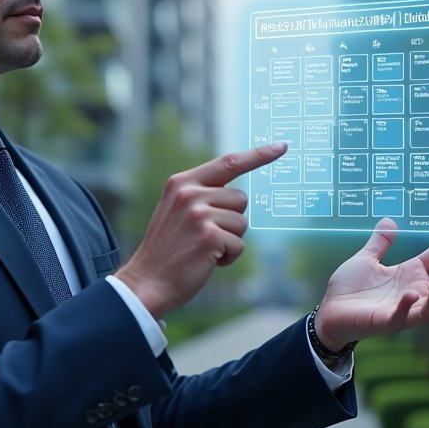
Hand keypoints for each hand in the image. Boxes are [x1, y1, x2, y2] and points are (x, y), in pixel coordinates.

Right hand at [115, 143, 286, 318]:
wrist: (147, 281)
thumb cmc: (167, 250)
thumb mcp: (176, 210)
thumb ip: (201, 195)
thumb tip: (236, 194)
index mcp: (182, 183)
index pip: (228, 162)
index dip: (258, 155)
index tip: (281, 146)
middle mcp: (190, 194)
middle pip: (240, 198)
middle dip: (231, 220)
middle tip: (204, 236)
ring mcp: (198, 214)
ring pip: (242, 223)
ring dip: (230, 240)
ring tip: (203, 249)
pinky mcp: (209, 236)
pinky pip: (239, 244)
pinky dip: (228, 257)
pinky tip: (206, 261)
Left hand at [314, 214, 428, 351]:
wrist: (329, 313)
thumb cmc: (349, 289)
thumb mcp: (365, 259)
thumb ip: (379, 243)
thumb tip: (389, 221)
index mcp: (411, 273)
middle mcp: (415, 291)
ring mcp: (405, 308)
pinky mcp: (388, 322)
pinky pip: (404, 317)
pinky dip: (408, 307)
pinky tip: (409, 294)